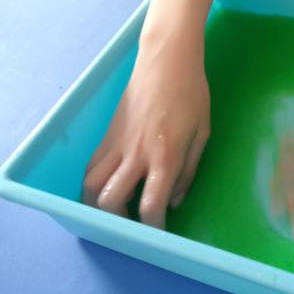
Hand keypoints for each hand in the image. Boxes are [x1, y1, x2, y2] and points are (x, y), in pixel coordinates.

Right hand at [82, 44, 209, 228]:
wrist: (166, 59)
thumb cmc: (192, 93)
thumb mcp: (202, 132)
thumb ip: (188, 171)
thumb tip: (174, 202)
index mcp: (164, 155)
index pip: (150, 205)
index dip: (153, 228)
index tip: (160, 234)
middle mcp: (135, 154)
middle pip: (109, 202)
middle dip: (119, 221)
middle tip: (134, 223)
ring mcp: (117, 143)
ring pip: (91, 185)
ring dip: (99, 204)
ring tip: (116, 208)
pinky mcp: (107, 133)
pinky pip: (92, 165)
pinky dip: (94, 182)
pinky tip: (107, 184)